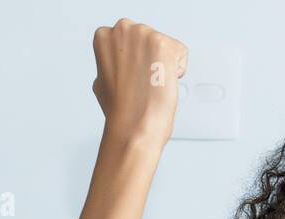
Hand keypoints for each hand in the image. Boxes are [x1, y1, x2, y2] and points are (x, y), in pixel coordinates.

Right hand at [92, 18, 187, 144]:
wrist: (134, 123)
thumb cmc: (121, 109)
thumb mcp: (102, 79)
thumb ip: (112, 64)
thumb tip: (120, 66)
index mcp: (104, 36)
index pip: (133, 41)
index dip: (137, 64)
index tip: (133, 77)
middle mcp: (121, 29)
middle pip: (151, 40)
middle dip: (152, 61)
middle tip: (145, 82)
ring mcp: (142, 34)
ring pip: (167, 46)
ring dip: (165, 66)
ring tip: (152, 82)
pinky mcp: (161, 42)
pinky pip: (181, 53)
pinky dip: (177, 70)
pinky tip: (163, 81)